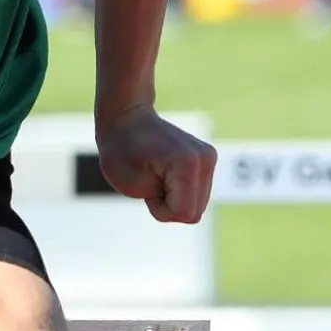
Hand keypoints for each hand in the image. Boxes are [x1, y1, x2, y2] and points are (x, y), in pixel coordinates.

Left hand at [95, 104, 216, 222]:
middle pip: (195, 213)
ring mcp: (209, 156)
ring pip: (199, 205)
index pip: (183, 213)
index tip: (146, 185)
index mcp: (187, 163)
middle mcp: (205, 158)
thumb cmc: (121, 152)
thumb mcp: (133, 186)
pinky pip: (198, 194)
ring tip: (157, 175)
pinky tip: (166, 173)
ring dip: (176, 199)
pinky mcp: (208, 157)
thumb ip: (167, 205)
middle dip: (169, 206)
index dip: (160, 209)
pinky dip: (181, 192)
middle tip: (150, 180)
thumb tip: (192, 210)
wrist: (126, 117)